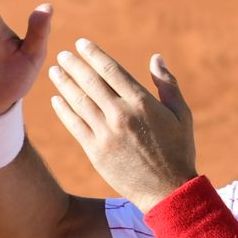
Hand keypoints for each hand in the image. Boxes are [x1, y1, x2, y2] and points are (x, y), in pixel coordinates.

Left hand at [48, 39, 196, 208]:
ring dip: (64, 84)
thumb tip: (156, 58)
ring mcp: (106, 133)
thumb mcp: (182, 115)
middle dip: (74, 65)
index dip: (94, 55)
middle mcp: (121, 114)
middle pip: (91, 82)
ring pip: (79, 101)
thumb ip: (168, 85)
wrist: (169, 192)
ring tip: (55, 71)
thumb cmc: (179, 152)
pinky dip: (63, 110)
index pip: (111, 71)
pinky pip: (74, 125)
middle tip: (63, 54)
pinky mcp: (96, 151)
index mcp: (142, 103)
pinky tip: (56, 100)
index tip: (82, 45)